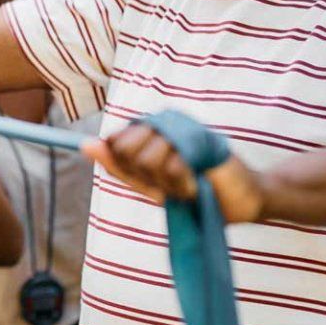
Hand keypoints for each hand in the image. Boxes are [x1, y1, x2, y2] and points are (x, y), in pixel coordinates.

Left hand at [81, 122, 266, 223]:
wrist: (241, 200)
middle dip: (146, 177)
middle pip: (125, 149)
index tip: (151, 180)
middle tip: (172, 182)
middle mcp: (161, 124)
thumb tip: (84, 144)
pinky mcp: (199, 139)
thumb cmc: (195, 192)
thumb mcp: (151, 185)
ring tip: (189, 182)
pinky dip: (182, 183)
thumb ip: (119, 166)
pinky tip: (197, 182)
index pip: (114, 144)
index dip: (128, 168)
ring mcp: (180, 128)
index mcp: (147, 133)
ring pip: (147, 158)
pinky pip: (172, 164)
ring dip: (167, 183)